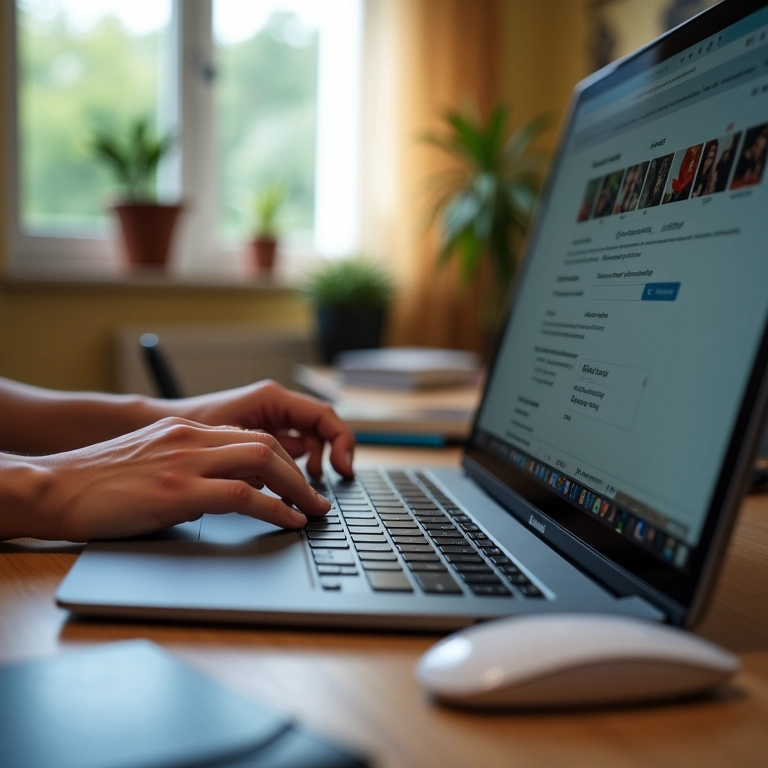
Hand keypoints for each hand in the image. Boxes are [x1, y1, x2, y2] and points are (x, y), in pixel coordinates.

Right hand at [29, 417, 332, 540]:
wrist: (54, 487)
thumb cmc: (98, 483)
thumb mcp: (152, 463)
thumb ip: (189, 470)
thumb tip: (222, 495)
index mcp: (186, 431)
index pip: (249, 437)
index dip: (281, 459)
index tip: (297, 481)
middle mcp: (192, 438)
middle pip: (265, 445)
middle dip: (299, 473)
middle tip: (318, 498)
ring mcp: (186, 462)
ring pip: (263, 461)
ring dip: (297, 489)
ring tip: (314, 511)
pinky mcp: (178, 491)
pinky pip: (243, 495)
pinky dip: (275, 508)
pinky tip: (289, 522)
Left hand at [168, 380, 355, 477]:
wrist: (146, 427)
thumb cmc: (180, 427)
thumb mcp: (227, 442)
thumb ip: (259, 460)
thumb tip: (290, 484)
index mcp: (270, 398)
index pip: (324, 416)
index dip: (341, 443)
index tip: (342, 470)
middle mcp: (271, 404)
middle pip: (319, 429)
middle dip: (330, 459)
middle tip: (323, 494)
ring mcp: (265, 417)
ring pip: (304, 441)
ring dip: (307, 466)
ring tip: (299, 494)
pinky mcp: (255, 433)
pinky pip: (283, 449)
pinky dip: (286, 469)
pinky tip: (275, 489)